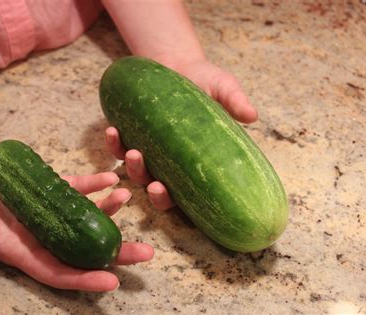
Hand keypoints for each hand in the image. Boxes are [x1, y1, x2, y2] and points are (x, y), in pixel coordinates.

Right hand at [0, 153, 152, 291]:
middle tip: (145, 254)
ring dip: (107, 211)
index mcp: (20, 251)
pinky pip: (73, 187)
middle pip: (81, 249)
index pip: (57, 271)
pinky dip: (92, 184)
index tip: (112, 282)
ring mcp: (45, 212)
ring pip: (83, 217)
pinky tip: (111, 178)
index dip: (83, 279)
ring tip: (127, 200)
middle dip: (113, 253)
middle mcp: (39, 235)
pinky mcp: (45, 189)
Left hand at [105, 58, 257, 209]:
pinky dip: (113, 142)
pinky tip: (112, 130)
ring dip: (132, 167)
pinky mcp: (131, 132)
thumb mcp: (223, 88)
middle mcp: (168, 161)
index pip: (184, 193)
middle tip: (155, 183)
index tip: (169, 193)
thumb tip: (252, 115)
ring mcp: (148, 149)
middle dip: (153, 193)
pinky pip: (118, 145)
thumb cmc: (204, 81)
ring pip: (134, 172)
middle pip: (157, 189)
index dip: (173, 200)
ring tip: (134, 152)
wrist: (177, 62)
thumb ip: (235, 101)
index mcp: (191, 162)